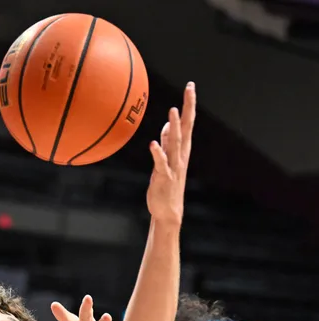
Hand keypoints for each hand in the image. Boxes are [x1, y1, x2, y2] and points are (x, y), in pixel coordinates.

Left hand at [146, 81, 195, 224]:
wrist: (168, 211)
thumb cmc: (166, 185)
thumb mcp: (167, 159)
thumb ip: (167, 142)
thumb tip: (169, 124)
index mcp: (181, 151)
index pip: (188, 124)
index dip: (189, 106)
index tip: (190, 87)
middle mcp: (180, 156)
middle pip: (186, 129)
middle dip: (188, 109)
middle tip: (190, 89)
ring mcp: (173, 167)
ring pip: (175, 144)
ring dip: (175, 127)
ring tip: (173, 111)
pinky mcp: (163, 178)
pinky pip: (161, 164)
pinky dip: (158, 154)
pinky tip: (153, 144)